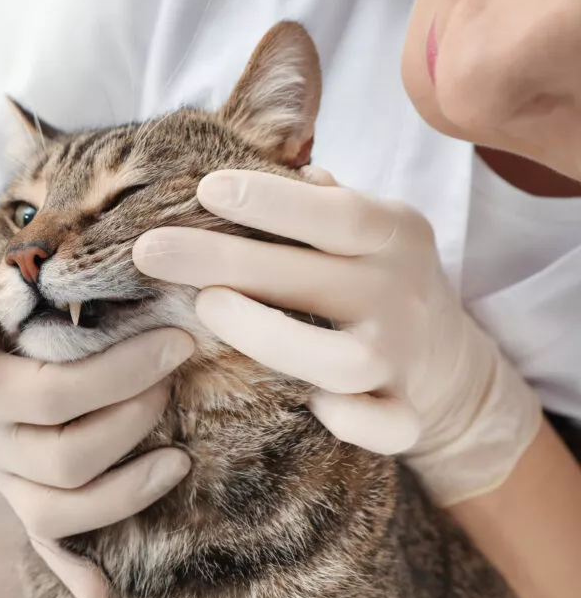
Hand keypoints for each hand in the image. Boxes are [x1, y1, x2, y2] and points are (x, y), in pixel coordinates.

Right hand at [0, 233, 193, 597]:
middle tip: (176, 376)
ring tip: (178, 459)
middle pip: (65, 457)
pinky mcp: (13, 485)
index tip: (177, 343)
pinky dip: (70, 566)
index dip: (121, 375)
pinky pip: (40, 535)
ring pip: (57, 509)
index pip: (52, 395)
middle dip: (134, 419)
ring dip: (124, 492)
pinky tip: (102, 591)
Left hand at [133, 168, 542, 505]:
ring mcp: (401, 356)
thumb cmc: (374, 276)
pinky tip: (312, 404)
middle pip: (313, 278)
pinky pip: (386, 428)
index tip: (204, 189)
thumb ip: (315, 200)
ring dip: (269, 336)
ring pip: (342, 361)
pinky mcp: (406, 411)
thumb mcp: (365, 225)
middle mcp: (398, 292)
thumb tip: (247, 169)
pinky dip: (352, 421)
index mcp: (393, 233)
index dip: (270, 200)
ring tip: (206, 308)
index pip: (335, 213)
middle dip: (224, 260)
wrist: (448, 359)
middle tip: (150, 250)